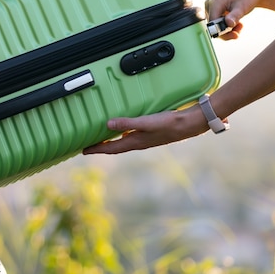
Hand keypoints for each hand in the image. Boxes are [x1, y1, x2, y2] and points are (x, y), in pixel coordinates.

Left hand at [82, 105, 208, 154]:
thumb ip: (127, 123)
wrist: (191, 124)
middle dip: (101, 147)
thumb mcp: (146, 122)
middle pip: (115, 147)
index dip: (96, 149)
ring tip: (101, 137)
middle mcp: (138, 143)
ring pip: (123, 142)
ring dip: (111, 141)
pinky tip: (122, 128)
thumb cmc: (169, 123)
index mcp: (135, 142)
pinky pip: (131, 136)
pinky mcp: (151, 134)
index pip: (111, 149)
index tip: (83, 150)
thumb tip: (107, 124)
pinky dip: (122, 134)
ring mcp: (145, 139)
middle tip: (88, 145)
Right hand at [205, 0, 264, 39]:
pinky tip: (237, 24)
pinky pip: (218, 24)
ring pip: (216, 27)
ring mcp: (211, 9)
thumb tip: (228, 24)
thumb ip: (234, 16)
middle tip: (238, 33)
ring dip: (228, 30)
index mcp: (215, 2)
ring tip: (240, 26)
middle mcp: (210, 5)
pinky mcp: (215, 12)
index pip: (212, 22)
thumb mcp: (242, 7)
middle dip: (226, 32)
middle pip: (213, 26)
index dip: (221, 31)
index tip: (234, 34)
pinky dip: (228, 27)